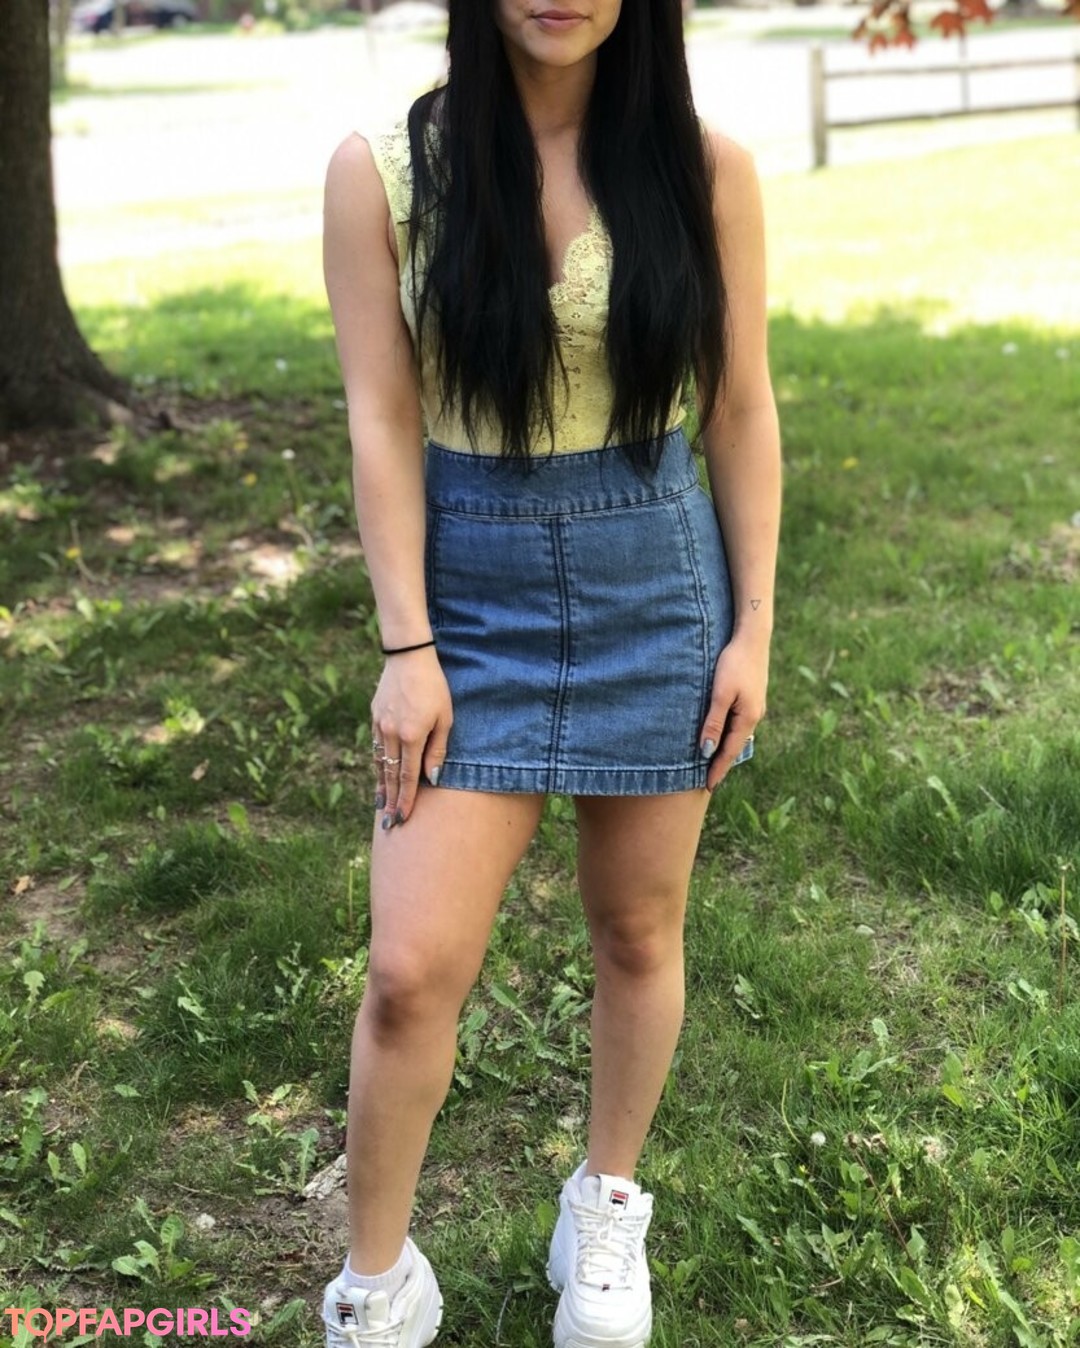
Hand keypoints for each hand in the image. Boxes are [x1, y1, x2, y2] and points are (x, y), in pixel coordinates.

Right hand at [371, 646, 452, 828]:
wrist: (408, 657)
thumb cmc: (434, 687)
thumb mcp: (445, 718)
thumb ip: (437, 749)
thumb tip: (431, 779)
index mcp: (411, 736)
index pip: (407, 777)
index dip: (406, 800)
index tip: (403, 819)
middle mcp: (391, 734)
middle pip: (389, 775)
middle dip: (390, 801)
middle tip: (389, 824)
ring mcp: (379, 725)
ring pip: (379, 763)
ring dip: (380, 786)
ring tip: (381, 806)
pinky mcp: (374, 717)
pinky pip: (375, 748)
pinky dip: (376, 765)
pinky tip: (378, 775)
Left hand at [699, 631, 769, 791]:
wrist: (752, 637)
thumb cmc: (733, 663)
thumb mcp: (720, 694)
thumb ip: (714, 722)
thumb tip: (707, 751)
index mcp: (747, 718)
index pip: (729, 752)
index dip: (718, 769)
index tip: (708, 787)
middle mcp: (754, 716)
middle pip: (735, 746)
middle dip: (722, 763)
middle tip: (709, 781)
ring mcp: (755, 706)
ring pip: (737, 734)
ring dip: (725, 748)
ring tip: (713, 762)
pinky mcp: (752, 697)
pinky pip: (738, 723)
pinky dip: (729, 734)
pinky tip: (722, 735)